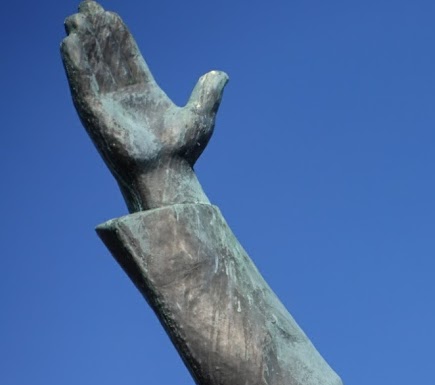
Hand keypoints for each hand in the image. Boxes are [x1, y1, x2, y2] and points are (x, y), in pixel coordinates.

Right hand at [61, 1, 227, 210]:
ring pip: (90, 65)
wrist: (167, 175)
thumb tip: (221, 74)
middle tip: (88, 5)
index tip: (109, 13)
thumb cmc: (182, 153)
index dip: (117, 35)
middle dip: (97, 32)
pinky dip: (75, 64)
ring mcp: (106, 104)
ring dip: (82, 41)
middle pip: (106, 56)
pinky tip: (70, 43)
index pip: (127, 56)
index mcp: (144, 92)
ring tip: (77, 16)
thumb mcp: (200, 116)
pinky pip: (81, 84)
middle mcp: (122, 96)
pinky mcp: (94, 114)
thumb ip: (208, 94)